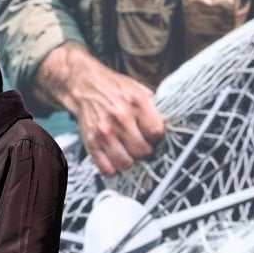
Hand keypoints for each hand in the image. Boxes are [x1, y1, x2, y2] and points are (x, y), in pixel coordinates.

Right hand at [37, 44, 166, 176]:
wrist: (85, 84)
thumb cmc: (115, 88)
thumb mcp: (140, 90)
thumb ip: (155, 109)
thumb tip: (168, 127)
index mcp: (137, 103)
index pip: (156, 133)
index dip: (157, 137)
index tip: (152, 136)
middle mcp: (120, 117)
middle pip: (143, 151)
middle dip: (145, 151)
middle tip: (141, 145)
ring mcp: (104, 131)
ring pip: (126, 163)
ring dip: (130, 161)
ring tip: (129, 152)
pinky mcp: (91, 142)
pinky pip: (106, 168)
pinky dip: (113, 168)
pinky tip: (116, 158)